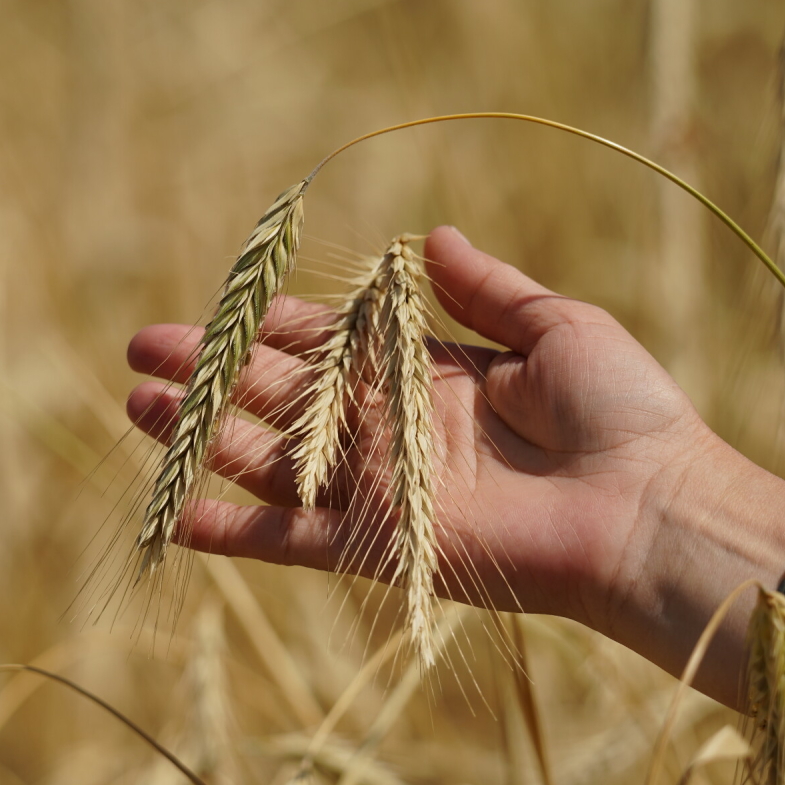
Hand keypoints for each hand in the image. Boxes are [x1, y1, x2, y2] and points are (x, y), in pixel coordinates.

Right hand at [126, 226, 720, 628]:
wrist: (646, 510)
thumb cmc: (618, 412)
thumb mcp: (556, 327)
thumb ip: (486, 288)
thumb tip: (429, 237)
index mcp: (427, 379)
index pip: (332, 347)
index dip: (276, 329)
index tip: (228, 311)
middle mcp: (391, 434)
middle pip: (281, 400)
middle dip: (213, 374)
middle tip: (145, 354)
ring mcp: (378, 493)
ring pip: (269, 463)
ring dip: (203, 438)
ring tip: (138, 408)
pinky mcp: (377, 547)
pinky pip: (288, 541)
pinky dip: (231, 531)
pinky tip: (175, 514)